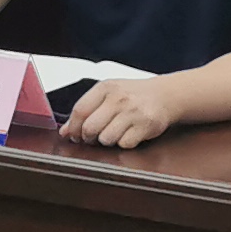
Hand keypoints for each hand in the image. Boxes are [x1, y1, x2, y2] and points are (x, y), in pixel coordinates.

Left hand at [63, 77, 182, 148]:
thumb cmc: (133, 95)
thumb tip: (65, 131)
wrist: (166, 95)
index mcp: (106, 87)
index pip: (80, 110)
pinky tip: (128, 134)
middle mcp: (119, 98)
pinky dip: (124, 143)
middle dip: (88, 138)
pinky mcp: (146, 125)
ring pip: (106, 139)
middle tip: (93, 137)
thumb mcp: (108, 94)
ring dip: (107, 141)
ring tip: (114, 133)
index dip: (73, 127)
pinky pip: (124, 144)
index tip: (74, 134)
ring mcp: (133, 112)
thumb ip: (86, 110)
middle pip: (90, 128)